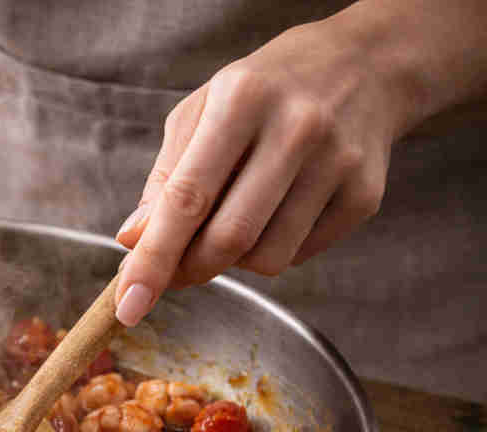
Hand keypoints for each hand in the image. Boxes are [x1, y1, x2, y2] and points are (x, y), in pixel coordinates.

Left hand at [112, 12, 414, 326]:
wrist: (363, 66)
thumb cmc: (263, 93)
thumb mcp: (201, 112)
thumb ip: (166, 178)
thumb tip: (133, 242)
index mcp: (242, 100)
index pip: (188, 198)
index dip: (154, 258)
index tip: (128, 305)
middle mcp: (296, 128)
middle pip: (229, 239)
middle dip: (189, 270)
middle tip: (173, 269)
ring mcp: (338, 163)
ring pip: (266, 259)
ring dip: (233, 261)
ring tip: (235, 218)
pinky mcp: (364, 196)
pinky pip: (299, 256)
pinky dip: (272, 250)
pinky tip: (276, 211)